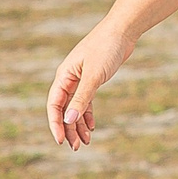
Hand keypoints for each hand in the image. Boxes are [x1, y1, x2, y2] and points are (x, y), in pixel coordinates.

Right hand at [47, 21, 135, 151]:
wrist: (122, 31)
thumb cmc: (106, 48)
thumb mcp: (94, 76)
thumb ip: (82, 98)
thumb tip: (69, 120)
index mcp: (63, 76)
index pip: (54, 105)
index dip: (56, 124)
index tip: (61, 141)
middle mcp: (69, 79)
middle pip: (64, 109)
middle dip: (68, 129)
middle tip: (76, 147)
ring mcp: (80, 80)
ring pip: (76, 107)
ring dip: (79, 125)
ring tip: (85, 142)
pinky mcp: (93, 80)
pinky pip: (86, 102)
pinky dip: (88, 115)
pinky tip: (92, 127)